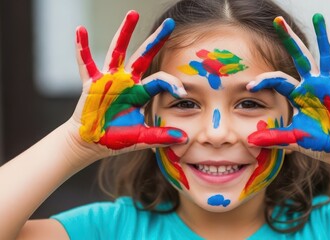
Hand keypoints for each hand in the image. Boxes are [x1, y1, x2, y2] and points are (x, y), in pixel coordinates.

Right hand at [72, 10, 186, 154]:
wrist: (92, 144)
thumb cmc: (116, 139)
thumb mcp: (141, 137)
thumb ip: (160, 136)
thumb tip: (184, 138)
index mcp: (140, 92)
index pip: (160, 79)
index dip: (172, 84)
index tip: (183, 92)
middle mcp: (127, 81)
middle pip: (144, 55)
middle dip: (157, 40)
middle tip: (170, 23)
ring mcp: (109, 80)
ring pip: (118, 51)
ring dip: (125, 33)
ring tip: (133, 13)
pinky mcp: (91, 84)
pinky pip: (86, 63)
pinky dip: (82, 48)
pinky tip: (81, 30)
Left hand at [247, 14, 329, 160]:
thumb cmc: (318, 141)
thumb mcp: (294, 138)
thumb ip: (274, 137)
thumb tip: (251, 141)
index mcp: (298, 94)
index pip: (278, 80)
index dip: (264, 81)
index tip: (250, 85)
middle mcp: (313, 84)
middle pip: (299, 57)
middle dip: (289, 39)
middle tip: (278, 21)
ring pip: (325, 56)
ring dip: (323, 37)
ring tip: (318, 16)